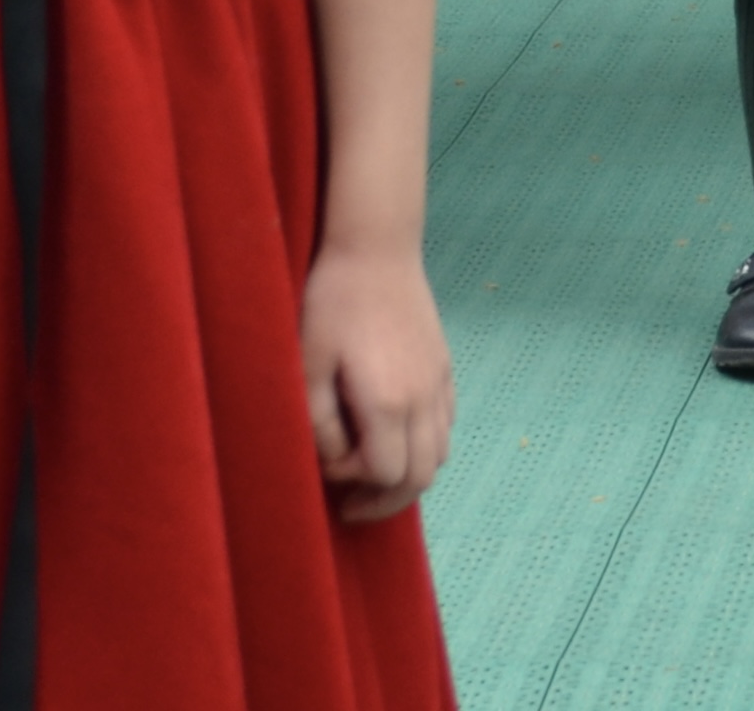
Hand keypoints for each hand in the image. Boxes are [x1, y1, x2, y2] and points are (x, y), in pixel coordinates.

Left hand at [298, 240, 454, 523]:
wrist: (376, 249)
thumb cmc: (333, 304)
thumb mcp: (308, 365)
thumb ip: (318, 424)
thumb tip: (333, 460)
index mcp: (387, 402)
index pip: (386, 475)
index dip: (354, 483)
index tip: (326, 464)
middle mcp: (422, 399)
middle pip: (421, 477)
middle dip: (386, 499)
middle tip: (353, 504)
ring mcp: (438, 382)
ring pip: (439, 454)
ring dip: (409, 474)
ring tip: (374, 471)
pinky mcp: (443, 366)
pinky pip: (446, 423)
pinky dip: (425, 444)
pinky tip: (396, 433)